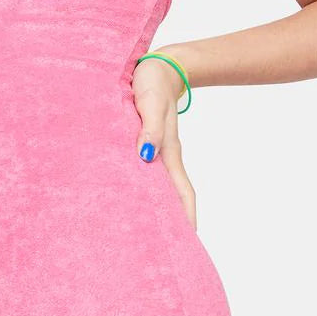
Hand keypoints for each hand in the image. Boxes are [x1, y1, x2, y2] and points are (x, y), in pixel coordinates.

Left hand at [131, 51, 196, 231]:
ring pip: (158, 187)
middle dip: (171, 224)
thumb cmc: (153, 81)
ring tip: (143, 232)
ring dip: (156, 208)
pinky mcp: (145, 143)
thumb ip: (150, 128)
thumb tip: (145, 155)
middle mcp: (164, 156)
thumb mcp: (150, 102)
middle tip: (162, 250)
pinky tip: (130, 196)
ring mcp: (156, 151)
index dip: (186, 220)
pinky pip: (145, 172)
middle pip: (172, 198)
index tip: (186, 245)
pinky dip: (142, 189)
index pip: (182, 195)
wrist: (158, 65)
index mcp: (168, 152)